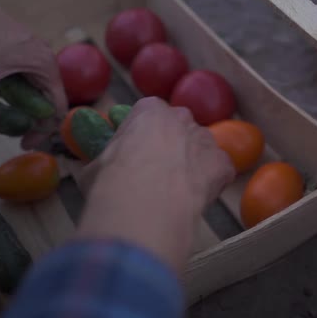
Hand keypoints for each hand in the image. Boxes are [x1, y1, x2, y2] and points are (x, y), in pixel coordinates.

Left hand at [0, 0, 66, 148]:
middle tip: (7, 130)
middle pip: (45, 101)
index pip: (58, 109)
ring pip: (31, 91)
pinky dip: (8, 92)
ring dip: (16, 106)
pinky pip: (19, 79)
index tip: (23, 142)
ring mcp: (29, 54)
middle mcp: (42, 60)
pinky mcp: (15, 50)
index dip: (43, 131)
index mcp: (44, 66)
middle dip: (28, 120)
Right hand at [76, 97, 234, 272]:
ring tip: (177, 188)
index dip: (142, 135)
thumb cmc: (113, 181)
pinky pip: (220, 169)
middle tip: (157, 171)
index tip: (136, 153)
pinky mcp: (222, 164)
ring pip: (201, 147)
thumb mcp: (94, 167)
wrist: (145, 206)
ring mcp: (205, 140)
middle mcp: (181, 118)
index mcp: (149, 111)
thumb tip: (100, 170)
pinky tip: (197, 196)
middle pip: (179, 126)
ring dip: (193, 161)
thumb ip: (105, 160)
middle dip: (171, 144)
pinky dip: (212, 180)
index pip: (149, 113)